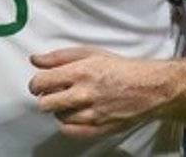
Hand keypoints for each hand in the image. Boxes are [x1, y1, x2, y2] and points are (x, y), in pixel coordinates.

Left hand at [29, 47, 170, 136]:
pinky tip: (78, 114)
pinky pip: (69, 131)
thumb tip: (36, 60)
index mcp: (80, 72)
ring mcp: (91, 114)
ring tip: (73, 101)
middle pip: (45, 104)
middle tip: (55, 93)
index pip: (41, 83)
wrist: (149, 88)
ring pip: (58, 117)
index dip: (36, 84)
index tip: (40, 84)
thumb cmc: (121, 69)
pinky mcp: (98, 129)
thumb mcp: (90, 53)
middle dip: (46, 97)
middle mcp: (84, 94)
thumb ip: (60, 57)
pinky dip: (69, 124)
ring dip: (61, 109)